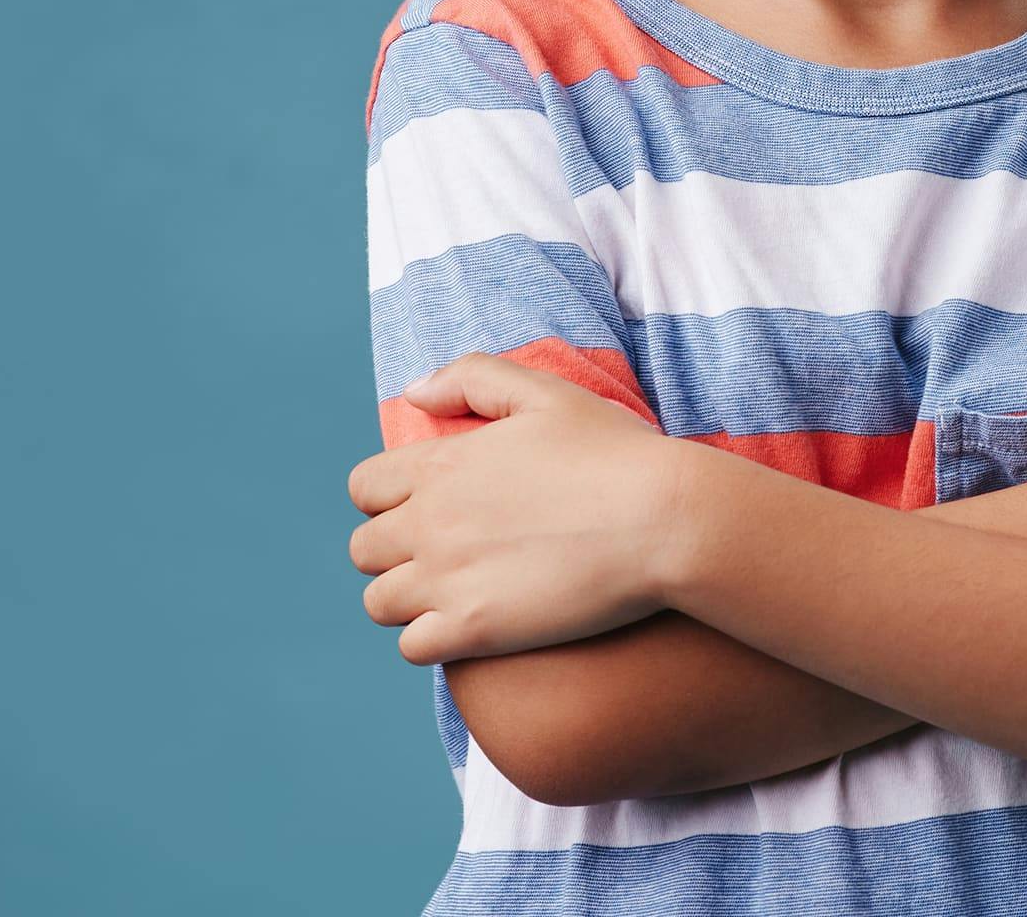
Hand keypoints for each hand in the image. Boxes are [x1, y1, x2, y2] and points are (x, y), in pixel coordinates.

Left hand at [346, 353, 691, 664]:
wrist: (663, 519)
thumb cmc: (614, 451)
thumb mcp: (545, 392)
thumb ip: (472, 378)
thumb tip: (414, 394)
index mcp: (443, 464)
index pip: (364, 486)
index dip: (388, 495)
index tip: (427, 502)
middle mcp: (431, 522)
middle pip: (363, 548)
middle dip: (393, 548)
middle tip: (444, 549)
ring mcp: (448, 580)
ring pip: (379, 602)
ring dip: (407, 597)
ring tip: (453, 589)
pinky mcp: (473, 631)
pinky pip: (411, 648)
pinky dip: (430, 639)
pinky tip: (469, 623)